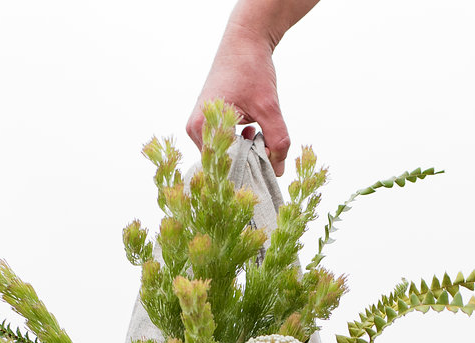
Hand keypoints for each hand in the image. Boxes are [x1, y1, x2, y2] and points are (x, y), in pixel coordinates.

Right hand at [186, 19, 290, 175]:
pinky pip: (224, 145)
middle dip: (247, 162)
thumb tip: (279, 171)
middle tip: (266, 151)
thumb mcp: (269, 107)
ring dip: (245, 152)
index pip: (223, 167)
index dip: (246, 172)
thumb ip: (278, 140)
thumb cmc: (251, 68)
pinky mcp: (208, 123)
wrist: (244, 40)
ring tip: (256, 134)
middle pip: (223, 164)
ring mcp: (200, 127)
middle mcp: (196, 130)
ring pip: (225, 155)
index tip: (265, 168)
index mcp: (202, 128)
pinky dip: (240, 144)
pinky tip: (250, 131)